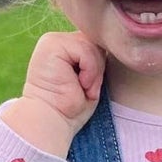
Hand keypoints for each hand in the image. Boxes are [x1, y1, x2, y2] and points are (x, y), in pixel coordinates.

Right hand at [2, 31, 105, 156]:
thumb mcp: (89, 78)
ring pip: (92, 46)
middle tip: (86, 89)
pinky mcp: (52, 44)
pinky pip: (86, 50)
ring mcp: (53, 41)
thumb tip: (108, 46)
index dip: (99, 66)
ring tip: (83, 88)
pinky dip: (90, 71)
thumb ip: (94, 58)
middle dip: (98, 68)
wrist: (52, 121)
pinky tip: (79, 84)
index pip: (95, 43)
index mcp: (65, 47)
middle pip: (96, 42)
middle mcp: (57, 40)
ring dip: (94, 72)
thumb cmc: (71, 106)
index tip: (87, 87)